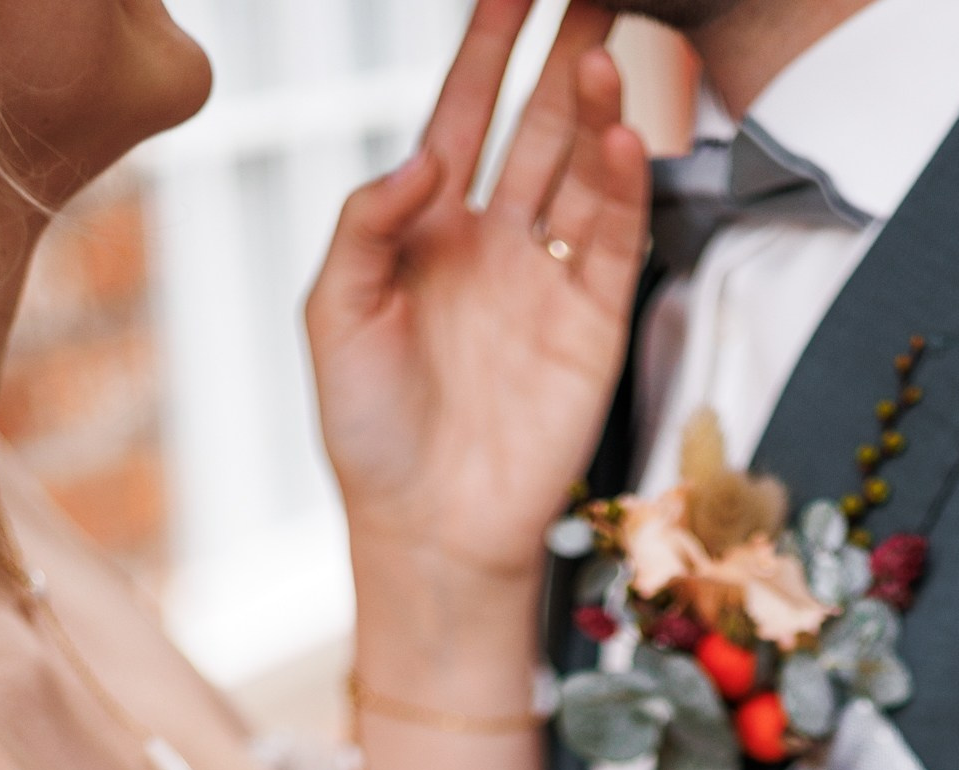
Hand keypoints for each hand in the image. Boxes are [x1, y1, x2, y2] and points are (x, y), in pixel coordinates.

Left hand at [307, 0, 649, 602]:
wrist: (428, 532)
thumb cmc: (369, 434)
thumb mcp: (334, 314)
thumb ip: (366, 223)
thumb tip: (418, 158)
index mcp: (430, 231)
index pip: (466, 113)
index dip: (487, 45)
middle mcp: (497, 244)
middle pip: (540, 124)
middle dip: (565, 52)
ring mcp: (549, 282)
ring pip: (582, 170)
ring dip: (598, 109)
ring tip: (606, 48)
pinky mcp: (593, 327)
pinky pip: (615, 242)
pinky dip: (623, 188)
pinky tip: (623, 138)